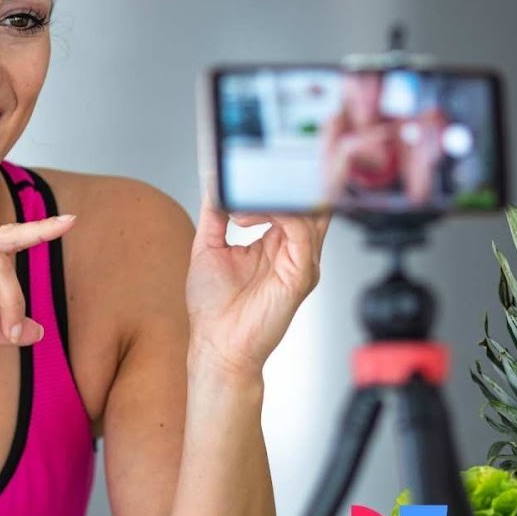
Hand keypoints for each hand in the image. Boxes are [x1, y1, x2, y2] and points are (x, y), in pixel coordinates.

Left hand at [185, 185, 328, 381]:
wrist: (217, 347)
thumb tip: (214, 181)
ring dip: (272, 195)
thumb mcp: (209, 247)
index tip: (242, 169)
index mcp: (277, 243)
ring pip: (306, 209)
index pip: (291, 199)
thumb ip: (215, 213)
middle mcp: (295, 250)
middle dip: (281, 180)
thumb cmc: (215, 309)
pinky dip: (278, 214)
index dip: (272, 179)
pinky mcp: (301, 275)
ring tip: (239, 202)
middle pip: (307, 200)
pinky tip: (247, 217)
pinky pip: (301, 232)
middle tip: (250, 172)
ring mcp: (302, 262)